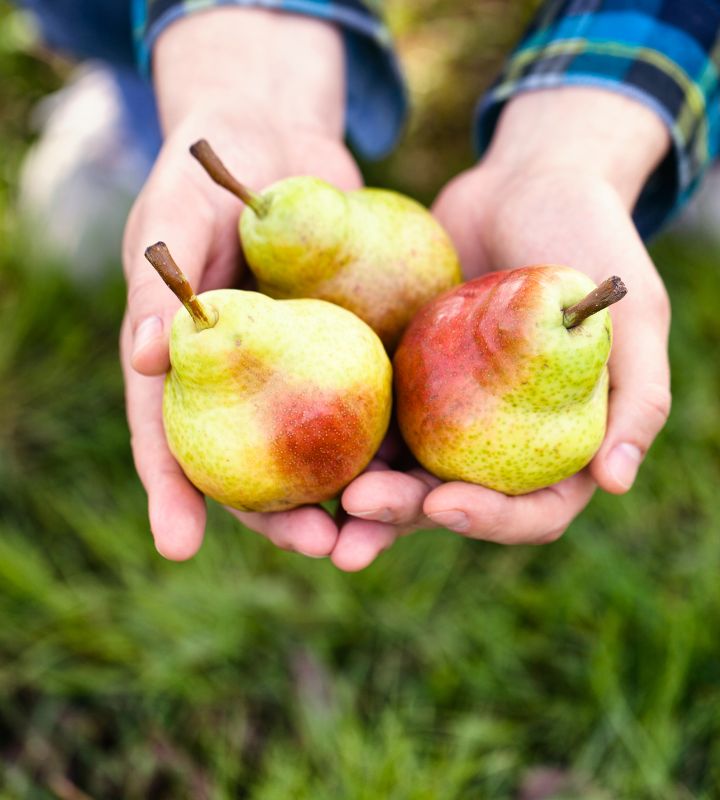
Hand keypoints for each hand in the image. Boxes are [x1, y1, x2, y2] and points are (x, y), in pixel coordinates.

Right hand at [121, 10, 360, 559]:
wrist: (277, 143)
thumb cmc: (209, 174)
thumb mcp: (179, 217)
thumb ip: (162, 284)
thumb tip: (145, 360)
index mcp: (189, 365)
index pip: (171, 437)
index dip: (172, 495)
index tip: (179, 546)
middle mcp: (246, 383)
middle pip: (255, 465)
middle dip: (279, 515)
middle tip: (317, 545)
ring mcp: (301, 373)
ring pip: (320, 451)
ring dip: (348, 497)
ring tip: (376, 532)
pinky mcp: (354, 352)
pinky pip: (372, 404)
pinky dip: (391, 440)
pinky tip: (423, 469)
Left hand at [333, 88, 671, 568]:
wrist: (525, 181)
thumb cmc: (591, 240)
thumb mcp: (633, 315)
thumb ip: (636, 396)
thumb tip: (615, 482)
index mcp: (554, 443)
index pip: (529, 510)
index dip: (490, 519)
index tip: (445, 503)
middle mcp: (495, 439)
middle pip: (449, 501)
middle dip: (402, 517)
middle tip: (354, 516)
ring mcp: (445, 412)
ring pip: (399, 471)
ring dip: (359, 498)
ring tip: (312, 516)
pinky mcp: (403, 378)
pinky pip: (369, 415)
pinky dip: (339, 435)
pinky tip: (301, 446)